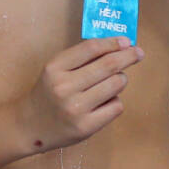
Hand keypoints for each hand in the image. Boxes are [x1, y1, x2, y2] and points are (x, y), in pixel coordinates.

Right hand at [13, 36, 141, 154]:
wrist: (30, 126)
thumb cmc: (48, 94)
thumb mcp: (55, 70)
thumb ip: (81, 59)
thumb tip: (119, 46)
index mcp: (54, 69)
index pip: (91, 48)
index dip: (112, 42)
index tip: (126, 41)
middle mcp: (64, 87)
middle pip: (108, 65)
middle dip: (128, 56)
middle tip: (138, 53)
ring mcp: (75, 109)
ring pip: (116, 85)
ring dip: (120, 80)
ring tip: (113, 82)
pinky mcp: (86, 127)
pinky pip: (116, 106)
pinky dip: (115, 101)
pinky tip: (104, 102)